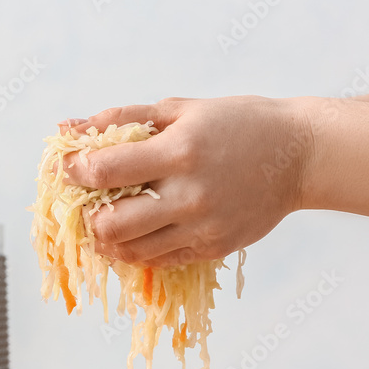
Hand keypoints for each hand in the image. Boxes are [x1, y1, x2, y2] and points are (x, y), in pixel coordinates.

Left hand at [61, 96, 312, 265]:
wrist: (299, 156)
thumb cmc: (238, 124)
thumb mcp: (181, 108)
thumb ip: (122, 118)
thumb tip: (68, 128)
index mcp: (180, 151)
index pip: (105, 171)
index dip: (75, 171)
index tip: (69, 168)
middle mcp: (190, 195)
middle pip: (111, 223)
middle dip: (87, 215)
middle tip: (87, 202)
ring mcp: (202, 227)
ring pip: (131, 250)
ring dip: (108, 238)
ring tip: (107, 219)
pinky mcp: (213, 248)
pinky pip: (159, 260)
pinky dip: (138, 249)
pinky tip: (137, 231)